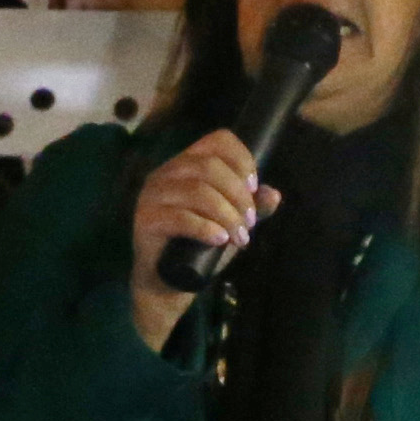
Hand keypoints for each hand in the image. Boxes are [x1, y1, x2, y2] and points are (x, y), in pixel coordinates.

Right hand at [127, 131, 271, 346]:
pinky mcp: (146, 219)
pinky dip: (206, 228)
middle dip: (238, 195)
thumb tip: (273, 194)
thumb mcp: (232, 221)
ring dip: (227, 215)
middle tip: (250, 222)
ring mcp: (153, 194)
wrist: (167, 280)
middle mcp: (167, 172)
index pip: (217, 140)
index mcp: (187, 163)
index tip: (255, 188)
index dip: (242, 159)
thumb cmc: (200, 244)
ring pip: (197, 191)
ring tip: (240, 237)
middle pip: (209, 166)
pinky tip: (220, 240)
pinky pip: (180, 217)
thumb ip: (253, 207)